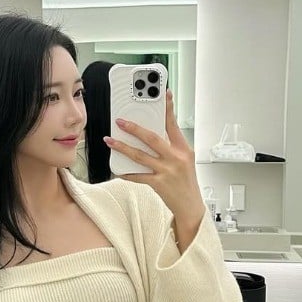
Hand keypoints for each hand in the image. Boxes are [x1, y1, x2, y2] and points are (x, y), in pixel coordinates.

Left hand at [104, 90, 203, 220]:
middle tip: (121, 121)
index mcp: (183, 149)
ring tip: (110, 141)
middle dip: (134, 128)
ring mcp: (167, 171)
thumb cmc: (186, 182)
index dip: (168, 109)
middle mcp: (175, 158)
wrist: (191, 206)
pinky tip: (117, 168)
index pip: (173, 125)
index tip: (163, 95)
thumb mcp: (184, 160)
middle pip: (152, 138)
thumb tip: (152, 133)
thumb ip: (171, 146)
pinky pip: (138, 176)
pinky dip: (126, 172)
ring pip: (140, 156)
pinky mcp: (159, 184)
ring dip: (123, 148)